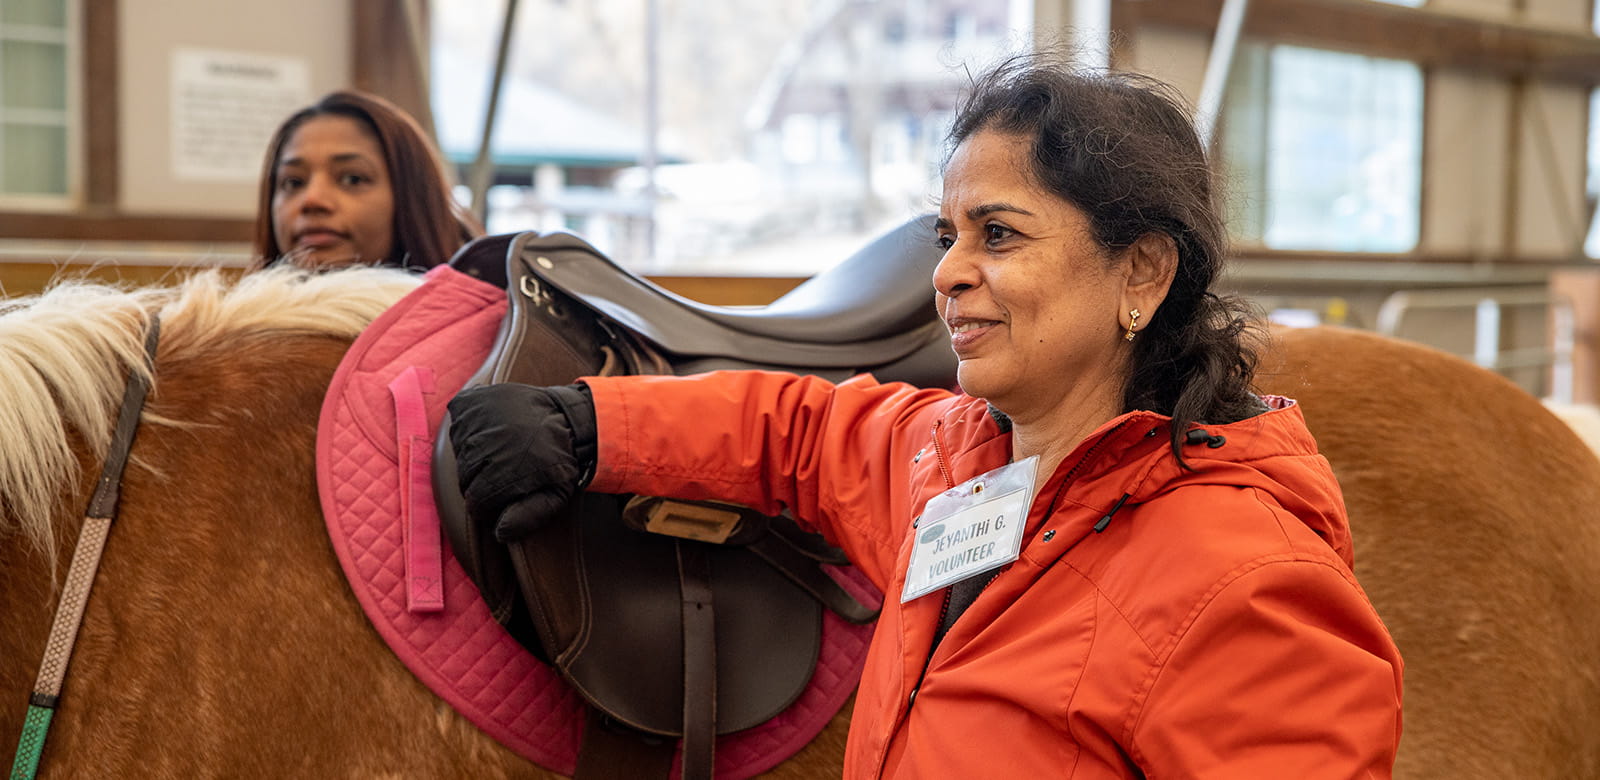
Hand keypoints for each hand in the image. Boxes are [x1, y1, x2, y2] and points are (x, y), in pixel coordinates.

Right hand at [446, 383, 596, 540]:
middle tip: (506, 470)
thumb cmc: (559, 459)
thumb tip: (498, 533)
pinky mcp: (469, 403)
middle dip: (483, 481)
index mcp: (501, 473)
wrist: (567, 415)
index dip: (491, 504)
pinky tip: (494, 432)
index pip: (475, 503)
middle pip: (465, 479)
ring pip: (461, 453)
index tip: (506, 495)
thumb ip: (527, 518)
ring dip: (477, 455)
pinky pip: (458, 426)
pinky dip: (470, 431)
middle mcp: (482, 447)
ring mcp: (474, 421)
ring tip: (504, 449)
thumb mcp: (554, 495)